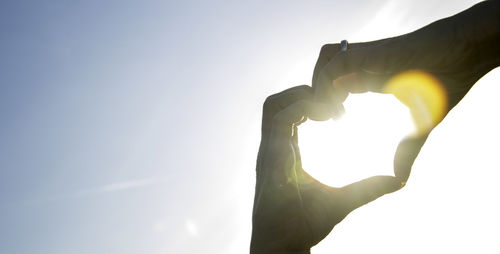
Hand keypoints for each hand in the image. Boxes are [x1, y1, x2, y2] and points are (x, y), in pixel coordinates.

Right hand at [250, 85, 402, 253]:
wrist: (283, 245)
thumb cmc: (305, 224)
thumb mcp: (344, 200)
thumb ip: (367, 187)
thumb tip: (397, 180)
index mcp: (286, 151)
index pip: (290, 112)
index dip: (312, 101)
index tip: (342, 109)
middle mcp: (274, 146)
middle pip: (278, 101)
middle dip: (305, 91)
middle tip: (337, 103)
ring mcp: (269, 150)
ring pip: (273, 105)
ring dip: (302, 97)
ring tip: (331, 109)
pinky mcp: (270, 156)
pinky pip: (279, 119)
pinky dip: (303, 109)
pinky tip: (328, 118)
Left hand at [312, 0, 499, 182]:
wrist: (463, 56)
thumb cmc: (445, 85)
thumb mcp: (418, 126)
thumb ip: (406, 149)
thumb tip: (400, 178)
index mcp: (370, 79)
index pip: (335, 86)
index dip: (327, 104)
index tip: (331, 124)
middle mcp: (362, 67)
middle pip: (323, 72)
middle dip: (315, 95)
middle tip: (320, 120)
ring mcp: (363, 59)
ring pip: (324, 63)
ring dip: (318, 87)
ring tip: (327, 113)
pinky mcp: (366, 54)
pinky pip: (332, 63)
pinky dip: (326, 82)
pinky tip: (336, 106)